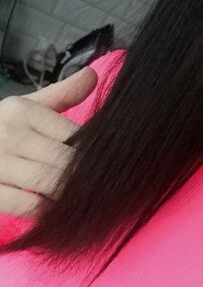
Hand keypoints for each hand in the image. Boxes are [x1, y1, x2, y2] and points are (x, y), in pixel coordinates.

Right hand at [0, 66, 96, 218]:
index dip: (95, 155)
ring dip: (72, 196)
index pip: (75, 135)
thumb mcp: (22, 110)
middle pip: (68, 161)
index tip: (109, 166)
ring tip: (85, 202)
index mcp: (20, 111)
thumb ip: (60, 96)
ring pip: (54, 183)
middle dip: (88, 179)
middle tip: (104, 190)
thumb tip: (93, 75)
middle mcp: (8, 133)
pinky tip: (55, 212)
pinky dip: (49, 211)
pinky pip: (32, 206)